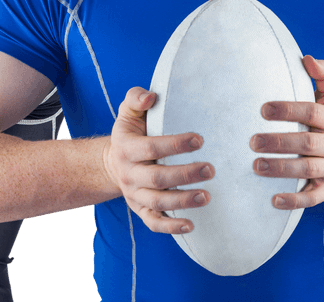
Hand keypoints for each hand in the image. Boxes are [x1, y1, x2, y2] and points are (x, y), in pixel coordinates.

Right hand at [103, 87, 213, 233]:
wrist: (112, 163)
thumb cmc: (130, 133)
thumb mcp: (128, 112)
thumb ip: (136, 98)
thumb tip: (150, 97)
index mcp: (126, 148)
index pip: (151, 147)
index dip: (175, 144)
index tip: (199, 140)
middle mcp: (129, 174)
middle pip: (157, 178)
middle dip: (185, 175)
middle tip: (211, 169)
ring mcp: (134, 195)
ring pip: (158, 202)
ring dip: (183, 201)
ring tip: (207, 196)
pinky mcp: (140, 210)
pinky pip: (154, 223)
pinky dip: (171, 227)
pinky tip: (191, 225)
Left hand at [251, 55, 323, 209]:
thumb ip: (323, 75)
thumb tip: (307, 58)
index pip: (312, 112)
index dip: (288, 110)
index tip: (263, 109)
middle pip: (307, 144)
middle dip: (279, 143)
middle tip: (252, 141)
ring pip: (307, 170)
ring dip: (281, 169)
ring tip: (255, 165)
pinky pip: (313, 198)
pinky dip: (294, 200)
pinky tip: (273, 200)